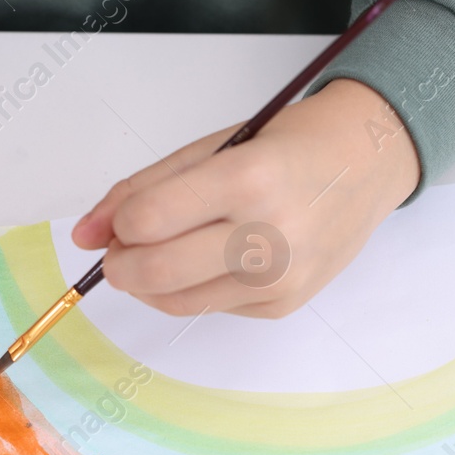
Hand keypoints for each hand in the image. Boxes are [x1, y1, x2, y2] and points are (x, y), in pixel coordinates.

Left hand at [72, 79, 418, 317]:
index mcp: (249, 179)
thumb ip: (144, 188)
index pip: (150, 220)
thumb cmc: (288, 146)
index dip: (117, 226)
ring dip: (149, 283)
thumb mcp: (213, 148)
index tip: (117, 221)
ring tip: (159, 251)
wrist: (368, 163)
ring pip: (178, 301)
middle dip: (120, 266)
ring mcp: (280, 279)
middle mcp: (270, 235)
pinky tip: (208, 259)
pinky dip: (191, 289)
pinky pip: (210, 308)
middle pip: (158, 273)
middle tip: (118, 251)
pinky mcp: (283, 306)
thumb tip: (85, 232)